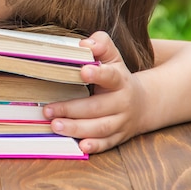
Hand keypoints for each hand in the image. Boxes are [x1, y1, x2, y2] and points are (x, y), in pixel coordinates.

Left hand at [42, 31, 147, 153]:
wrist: (142, 103)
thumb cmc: (116, 76)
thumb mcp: (112, 57)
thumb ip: (101, 44)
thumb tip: (85, 43)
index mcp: (120, 80)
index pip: (111, 76)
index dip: (98, 73)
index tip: (83, 71)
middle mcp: (122, 102)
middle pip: (98, 107)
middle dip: (72, 109)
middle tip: (48, 110)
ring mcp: (121, 121)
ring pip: (100, 128)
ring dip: (77, 128)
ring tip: (55, 125)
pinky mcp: (119, 136)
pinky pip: (107, 143)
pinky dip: (95, 146)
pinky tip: (80, 146)